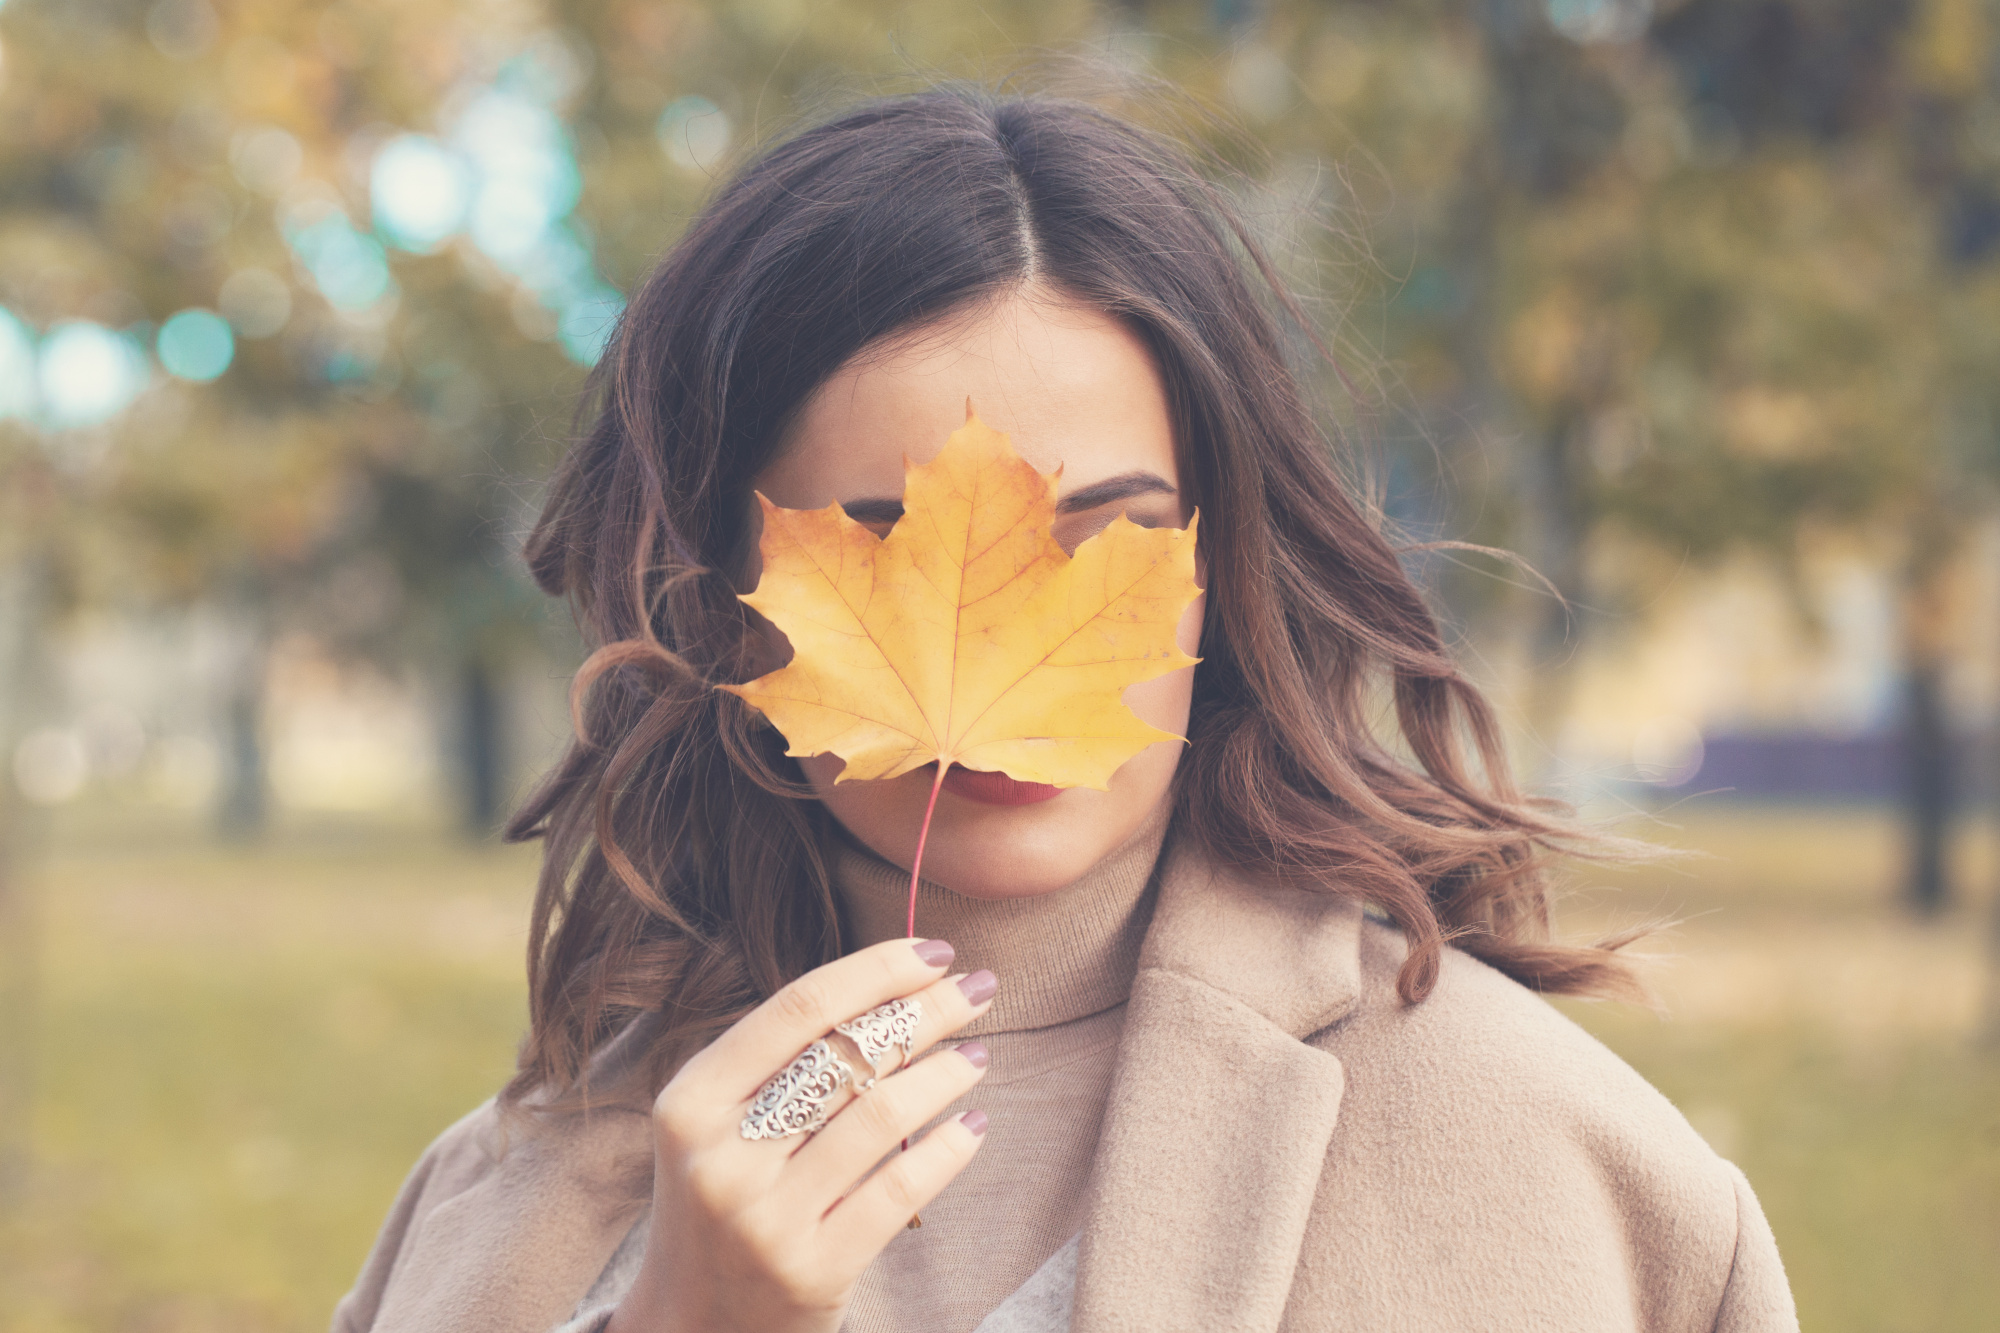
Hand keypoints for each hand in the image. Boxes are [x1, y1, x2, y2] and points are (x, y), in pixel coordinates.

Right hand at [606, 938, 996, 1332]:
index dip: (878, 969)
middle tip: (979, 987)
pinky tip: (975, 1123)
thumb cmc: (722, 1197)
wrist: (693, 1324)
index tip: (936, 954)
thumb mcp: (717, 1122)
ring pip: (883, 1116)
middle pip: (848, 1055)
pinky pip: (901, 1189)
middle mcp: (723, 1157)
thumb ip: (779, 1059)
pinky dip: (950, 1147)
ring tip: (979, 1052)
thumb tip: (893, 984)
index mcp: (692, 1101)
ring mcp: (767, 1218)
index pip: (800, 1007)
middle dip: (927, 1010)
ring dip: (947, 1072)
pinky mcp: (813, 1270)